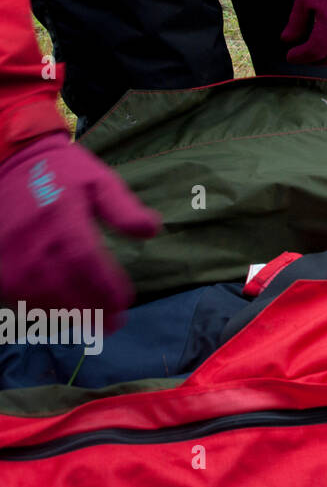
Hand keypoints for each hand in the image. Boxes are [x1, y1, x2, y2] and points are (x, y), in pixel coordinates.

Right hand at [0, 133, 159, 316]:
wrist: (12, 162)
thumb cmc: (64, 173)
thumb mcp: (100, 182)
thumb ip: (123, 209)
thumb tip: (152, 230)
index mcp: (61, 219)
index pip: (85, 263)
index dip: (105, 287)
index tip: (126, 303)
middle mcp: (32, 242)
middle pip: (62, 287)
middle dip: (91, 309)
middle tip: (114, 324)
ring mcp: (9, 256)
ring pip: (37, 297)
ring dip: (66, 315)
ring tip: (91, 324)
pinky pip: (14, 295)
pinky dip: (37, 309)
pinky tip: (60, 315)